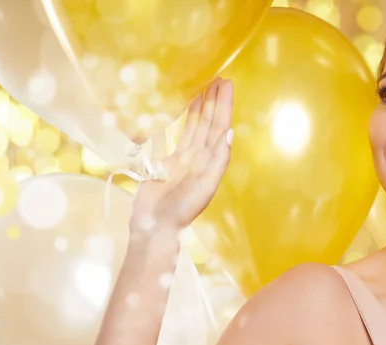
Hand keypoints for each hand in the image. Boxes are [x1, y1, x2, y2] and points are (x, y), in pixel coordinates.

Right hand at [130, 78, 233, 234]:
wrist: (155, 226)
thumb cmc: (182, 208)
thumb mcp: (205, 185)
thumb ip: (218, 160)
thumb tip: (230, 132)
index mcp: (210, 160)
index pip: (219, 126)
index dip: (223, 105)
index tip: (226, 83)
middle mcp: (199, 157)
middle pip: (208, 123)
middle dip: (213, 100)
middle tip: (216, 77)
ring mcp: (183, 159)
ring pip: (193, 127)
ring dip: (199, 108)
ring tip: (201, 87)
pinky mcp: (165, 162)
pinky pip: (174, 136)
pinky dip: (177, 122)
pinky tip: (177, 110)